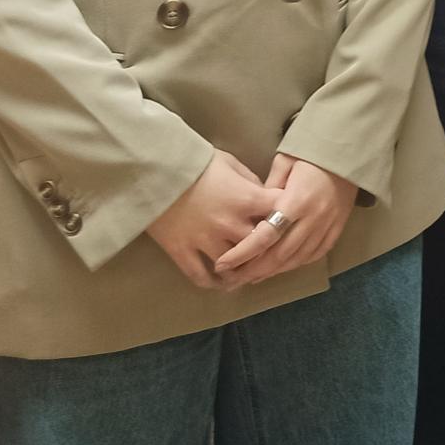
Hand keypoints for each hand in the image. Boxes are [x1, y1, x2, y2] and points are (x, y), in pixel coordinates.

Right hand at [146, 149, 280, 289]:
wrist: (156, 169)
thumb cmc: (197, 162)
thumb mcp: (231, 163)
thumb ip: (252, 182)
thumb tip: (265, 196)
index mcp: (247, 199)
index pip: (281, 216)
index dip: (287, 219)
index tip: (287, 223)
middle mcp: (231, 224)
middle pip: (260, 248)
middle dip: (267, 252)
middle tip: (269, 255)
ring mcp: (206, 241)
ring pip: (233, 268)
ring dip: (241, 271)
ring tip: (245, 272)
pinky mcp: (182, 251)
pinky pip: (201, 276)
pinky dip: (212, 283)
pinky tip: (219, 281)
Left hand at [212, 154, 359, 286]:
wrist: (349, 153)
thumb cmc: (311, 154)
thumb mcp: (284, 162)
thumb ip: (267, 187)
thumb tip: (252, 211)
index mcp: (297, 200)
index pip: (266, 235)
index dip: (243, 253)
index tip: (223, 264)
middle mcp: (313, 218)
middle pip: (280, 254)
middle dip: (254, 270)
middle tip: (233, 279)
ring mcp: (327, 226)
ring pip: (297, 259)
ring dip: (273, 271)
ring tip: (252, 277)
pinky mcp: (337, 229)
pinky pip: (315, 254)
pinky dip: (296, 264)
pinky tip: (281, 267)